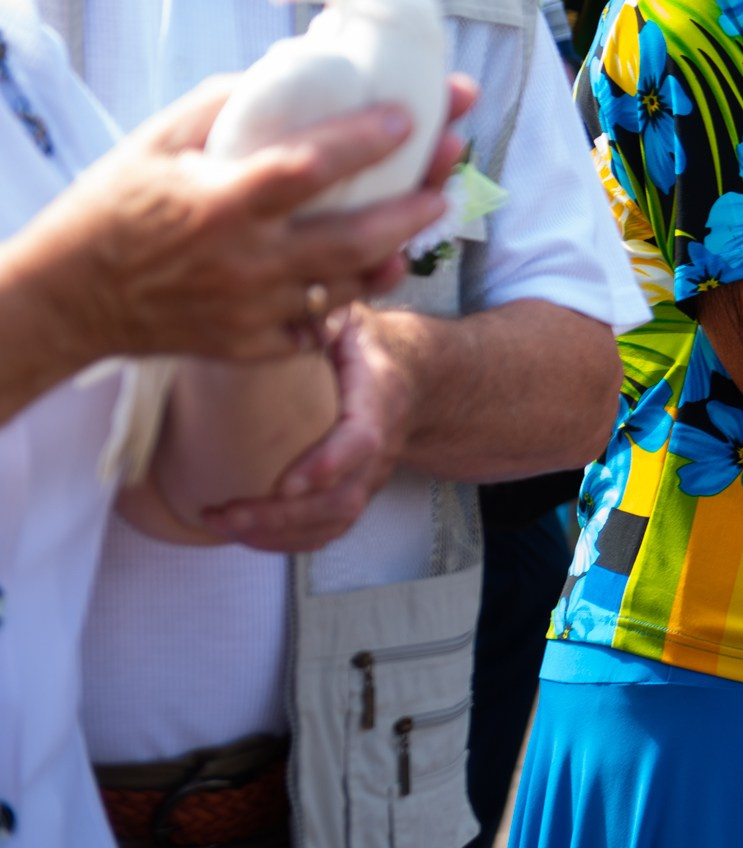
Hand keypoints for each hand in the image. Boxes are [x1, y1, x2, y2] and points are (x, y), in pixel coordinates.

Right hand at [18, 75, 473, 367]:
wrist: (66, 300)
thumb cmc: (111, 207)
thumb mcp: (154, 141)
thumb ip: (223, 104)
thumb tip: (288, 69)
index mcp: (219, 203)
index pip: (308, 167)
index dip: (365, 140)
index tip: (409, 116)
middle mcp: (243, 262)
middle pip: (351, 239)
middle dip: (411, 208)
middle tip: (447, 179)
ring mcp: (250, 310)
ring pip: (348, 286)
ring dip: (395, 253)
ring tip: (427, 217)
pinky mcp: (249, 345)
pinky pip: (319, 327)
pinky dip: (352, 299)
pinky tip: (379, 270)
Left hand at [201, 308, 414, 550]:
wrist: (414, 375)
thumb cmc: (369, 345)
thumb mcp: (351, 318)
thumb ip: (322, 314)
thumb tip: (281, 305)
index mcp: (379, 397)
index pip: (362, 440)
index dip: (328, 465)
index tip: (288, 484)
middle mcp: (381, 446)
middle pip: (343, 497)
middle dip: (284, 515)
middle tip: (227, 512)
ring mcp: (370, 476)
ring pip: (334, 520)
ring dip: (277, 533)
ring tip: (222, 521)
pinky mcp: (355, 492)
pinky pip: (328, 530)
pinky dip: (287, 542)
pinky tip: (245, 535)